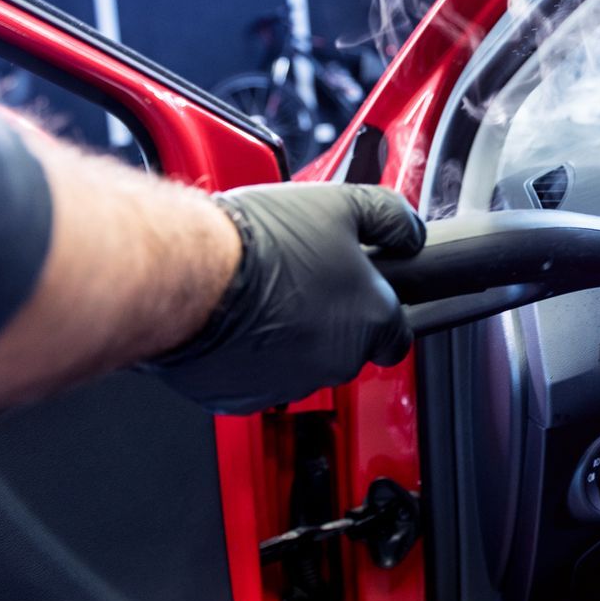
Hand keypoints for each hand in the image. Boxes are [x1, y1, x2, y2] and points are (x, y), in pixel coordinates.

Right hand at [146, 183, 425, 413]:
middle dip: (331, 319)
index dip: (384, 312)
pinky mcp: (243, 396)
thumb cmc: (260, 243)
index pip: (399, 334)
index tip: (366, 296)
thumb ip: (389, 218)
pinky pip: (256, 379)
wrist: (189, 274)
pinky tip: (235, 321)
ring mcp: (291, 384)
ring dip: (291, 337)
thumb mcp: (341, 205)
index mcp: (370, 319)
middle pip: (349, 348)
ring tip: (263, 295)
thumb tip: (410, 232)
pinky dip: (251, 356)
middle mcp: (337, 361)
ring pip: (302, 364)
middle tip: (301, 281)